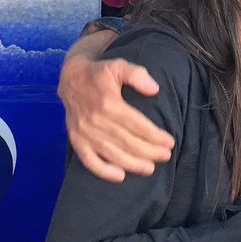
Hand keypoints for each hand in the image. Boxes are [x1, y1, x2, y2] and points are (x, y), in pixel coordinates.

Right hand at [58, 48, 173, 181]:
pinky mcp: (76, 140)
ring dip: (133, 164)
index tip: (170, 142)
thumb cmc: (100, 73)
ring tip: (150, 168)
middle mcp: (96, 120)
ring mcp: (85, 132)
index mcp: (108, 102)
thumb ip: (137, 74)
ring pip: (112, 154)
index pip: (137, 124)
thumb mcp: (118, 65)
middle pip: (127, 142)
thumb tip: (154, 89)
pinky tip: (120, 176)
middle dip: (149, 151)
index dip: (155, 135)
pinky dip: (103, 171)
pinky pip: (88, 160)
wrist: (71, 78)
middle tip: (166, 156)